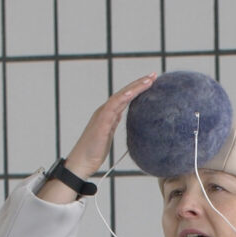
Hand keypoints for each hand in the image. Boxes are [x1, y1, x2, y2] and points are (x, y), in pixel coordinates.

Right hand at [39, 73, 158, 203]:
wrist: (81, 162)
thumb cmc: (93, 151)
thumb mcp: (107, 135)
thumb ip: (113, 125)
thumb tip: (122, 121)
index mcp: (108, 114)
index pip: (125, 97)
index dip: (137, 88)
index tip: (151, 81)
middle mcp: (105, 111)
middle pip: (124, 93)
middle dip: (139, 83)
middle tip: (154, 75)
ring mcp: (102, 115)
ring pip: (120, 96)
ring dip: (135, 87)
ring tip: (148, 80)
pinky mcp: (101, 123)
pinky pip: (112, 107)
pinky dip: (122, 98)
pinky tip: (132, 92)